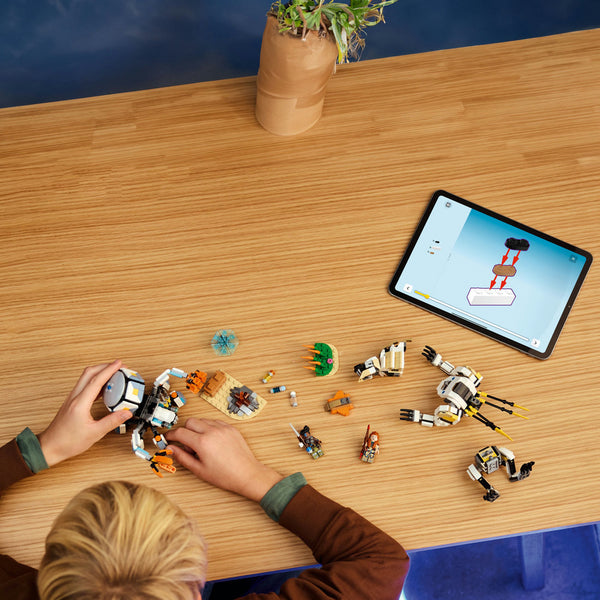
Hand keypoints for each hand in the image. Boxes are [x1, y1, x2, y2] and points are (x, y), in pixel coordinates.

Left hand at [38, 360, 132, 466]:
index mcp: (80, 404)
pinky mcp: (72, 402)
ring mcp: (72, 398)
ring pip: (86, 378)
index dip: (109, 370)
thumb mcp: (94, 433)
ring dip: (100, 372)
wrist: (50, 447)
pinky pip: (85, 385)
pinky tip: (104, 388)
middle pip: (89, 373)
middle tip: (118, 367)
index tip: (119, 364)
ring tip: (114, 375)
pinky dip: (96, 382)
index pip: (96, 380)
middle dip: (105, 366)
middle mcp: (74, 398)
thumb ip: (112, 421)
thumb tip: (125, 413)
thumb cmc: (67, 442)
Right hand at [165, 418, 282, 501]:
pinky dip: (209, 428)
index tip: (168, 439)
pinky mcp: (231, 428)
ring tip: (200, 444)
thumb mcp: (199, 470)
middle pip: (190, 422)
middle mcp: (212, 431)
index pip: (180, 432)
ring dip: (197, 428)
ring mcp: (223, 428)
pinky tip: (211, 440)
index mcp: (203, 442)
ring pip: (202, 420)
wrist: (247, 474)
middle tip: (185, 444)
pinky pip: (214, 422)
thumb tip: (171, 449)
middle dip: (184, 431)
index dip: (171, 435)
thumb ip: (182, 457)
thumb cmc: (225, 475)